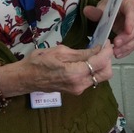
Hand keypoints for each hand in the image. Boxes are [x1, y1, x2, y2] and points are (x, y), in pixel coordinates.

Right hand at [0, 42, 114, 97]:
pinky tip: (87, 60)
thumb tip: (98, 49)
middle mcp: (80, 84)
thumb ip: (82, 53)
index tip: (107, 41)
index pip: (101, 62)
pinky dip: (93, 70)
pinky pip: (91, 79)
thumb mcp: (60, 51)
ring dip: (101, 65)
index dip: (107, 50)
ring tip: (94, 52)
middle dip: (108, 59)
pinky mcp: (76, 91)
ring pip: (100, 77)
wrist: (25, 78)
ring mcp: (78, 89)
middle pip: (106, 73)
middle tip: (102, 47)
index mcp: (75, 73)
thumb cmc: (39, 61)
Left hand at [84, 0, 133, 58]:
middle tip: (116, 43)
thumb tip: (87, 10)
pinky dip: (127, 50)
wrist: (112, 15)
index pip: (133, 10)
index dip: (131, 21)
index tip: (127, 30)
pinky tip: (118, 53)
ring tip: (116, 51)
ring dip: (128, 46)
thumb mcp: (102, 9)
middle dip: (127, 37)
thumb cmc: (110, 9)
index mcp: (130, 3)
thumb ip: (96, 11)